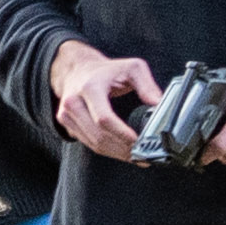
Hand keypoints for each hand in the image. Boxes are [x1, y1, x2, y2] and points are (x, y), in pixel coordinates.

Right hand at [49, 43, 160, 161]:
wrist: (77, 70)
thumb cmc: (106, 70)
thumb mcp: (131, 68)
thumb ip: (147, 85)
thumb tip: (158, 104)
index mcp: (90, 87)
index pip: (104, 118)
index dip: (121, 134)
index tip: (139, 141)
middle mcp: (74, 102)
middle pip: (99, 135)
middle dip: (123, 148)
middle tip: (143, 154)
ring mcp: (67, 115)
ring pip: (94, 144)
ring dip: (117, 153)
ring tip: (137, 156)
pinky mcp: (67, 125)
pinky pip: (90, 144)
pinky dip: (108, 151)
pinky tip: (123, 152)